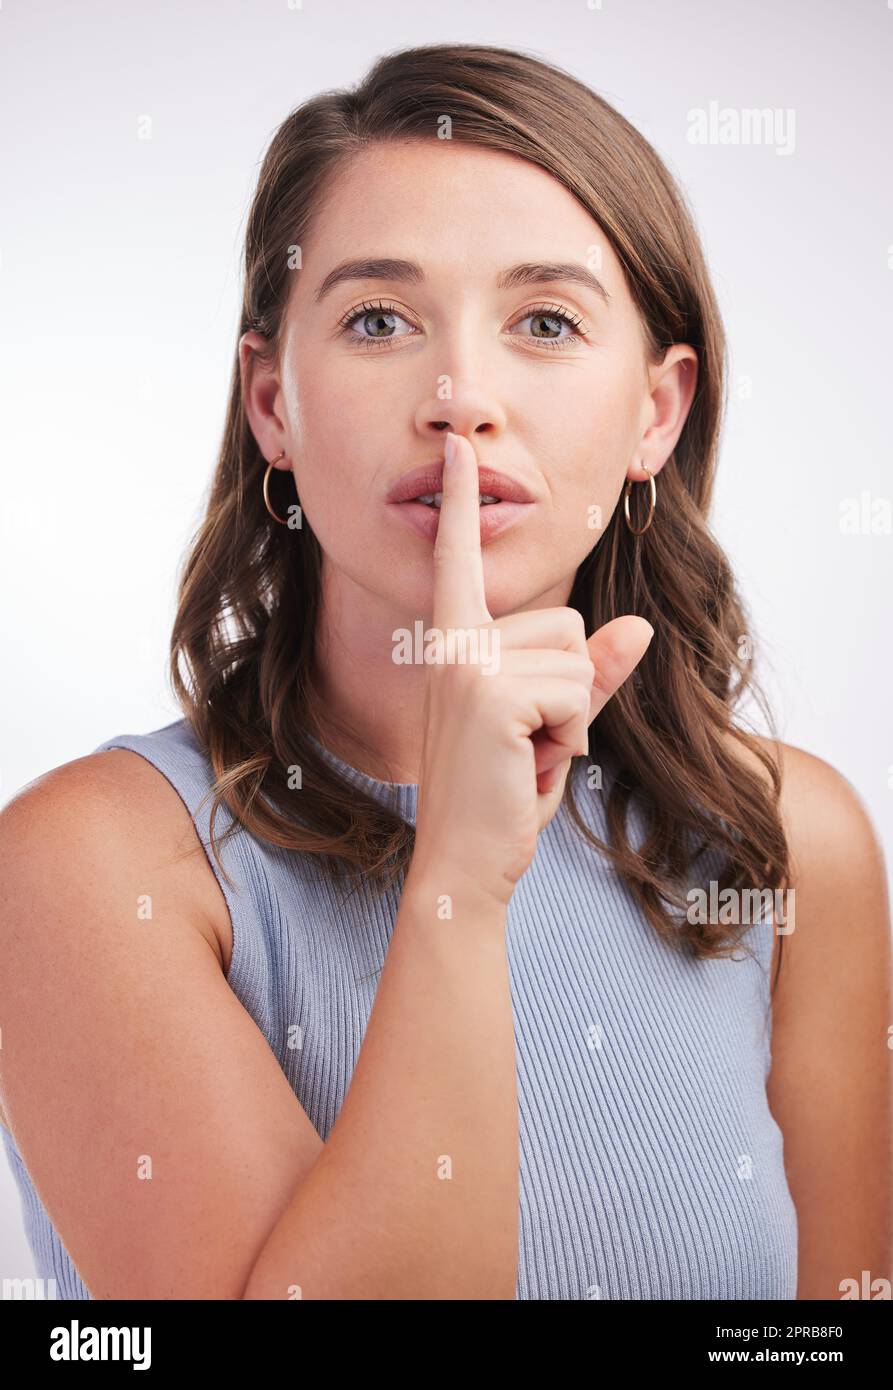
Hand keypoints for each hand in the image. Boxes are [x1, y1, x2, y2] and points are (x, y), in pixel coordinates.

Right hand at [411, 431, 653, 905]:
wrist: (463, 860)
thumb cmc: (501, 792)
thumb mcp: (552, 723)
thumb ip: (590, 673)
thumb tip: (638, 626)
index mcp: (453, 642)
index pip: (458, 560)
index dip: (457, 502)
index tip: (457, 447)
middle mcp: (452, 642)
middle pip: (565, 620)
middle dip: (571, 686)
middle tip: (527, 741)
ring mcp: (466, 663)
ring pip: (577, 657)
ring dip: (571, 716)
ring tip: (525, 754)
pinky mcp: (489, 691)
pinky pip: (575, 692)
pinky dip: (570, 735)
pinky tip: (528, 764)